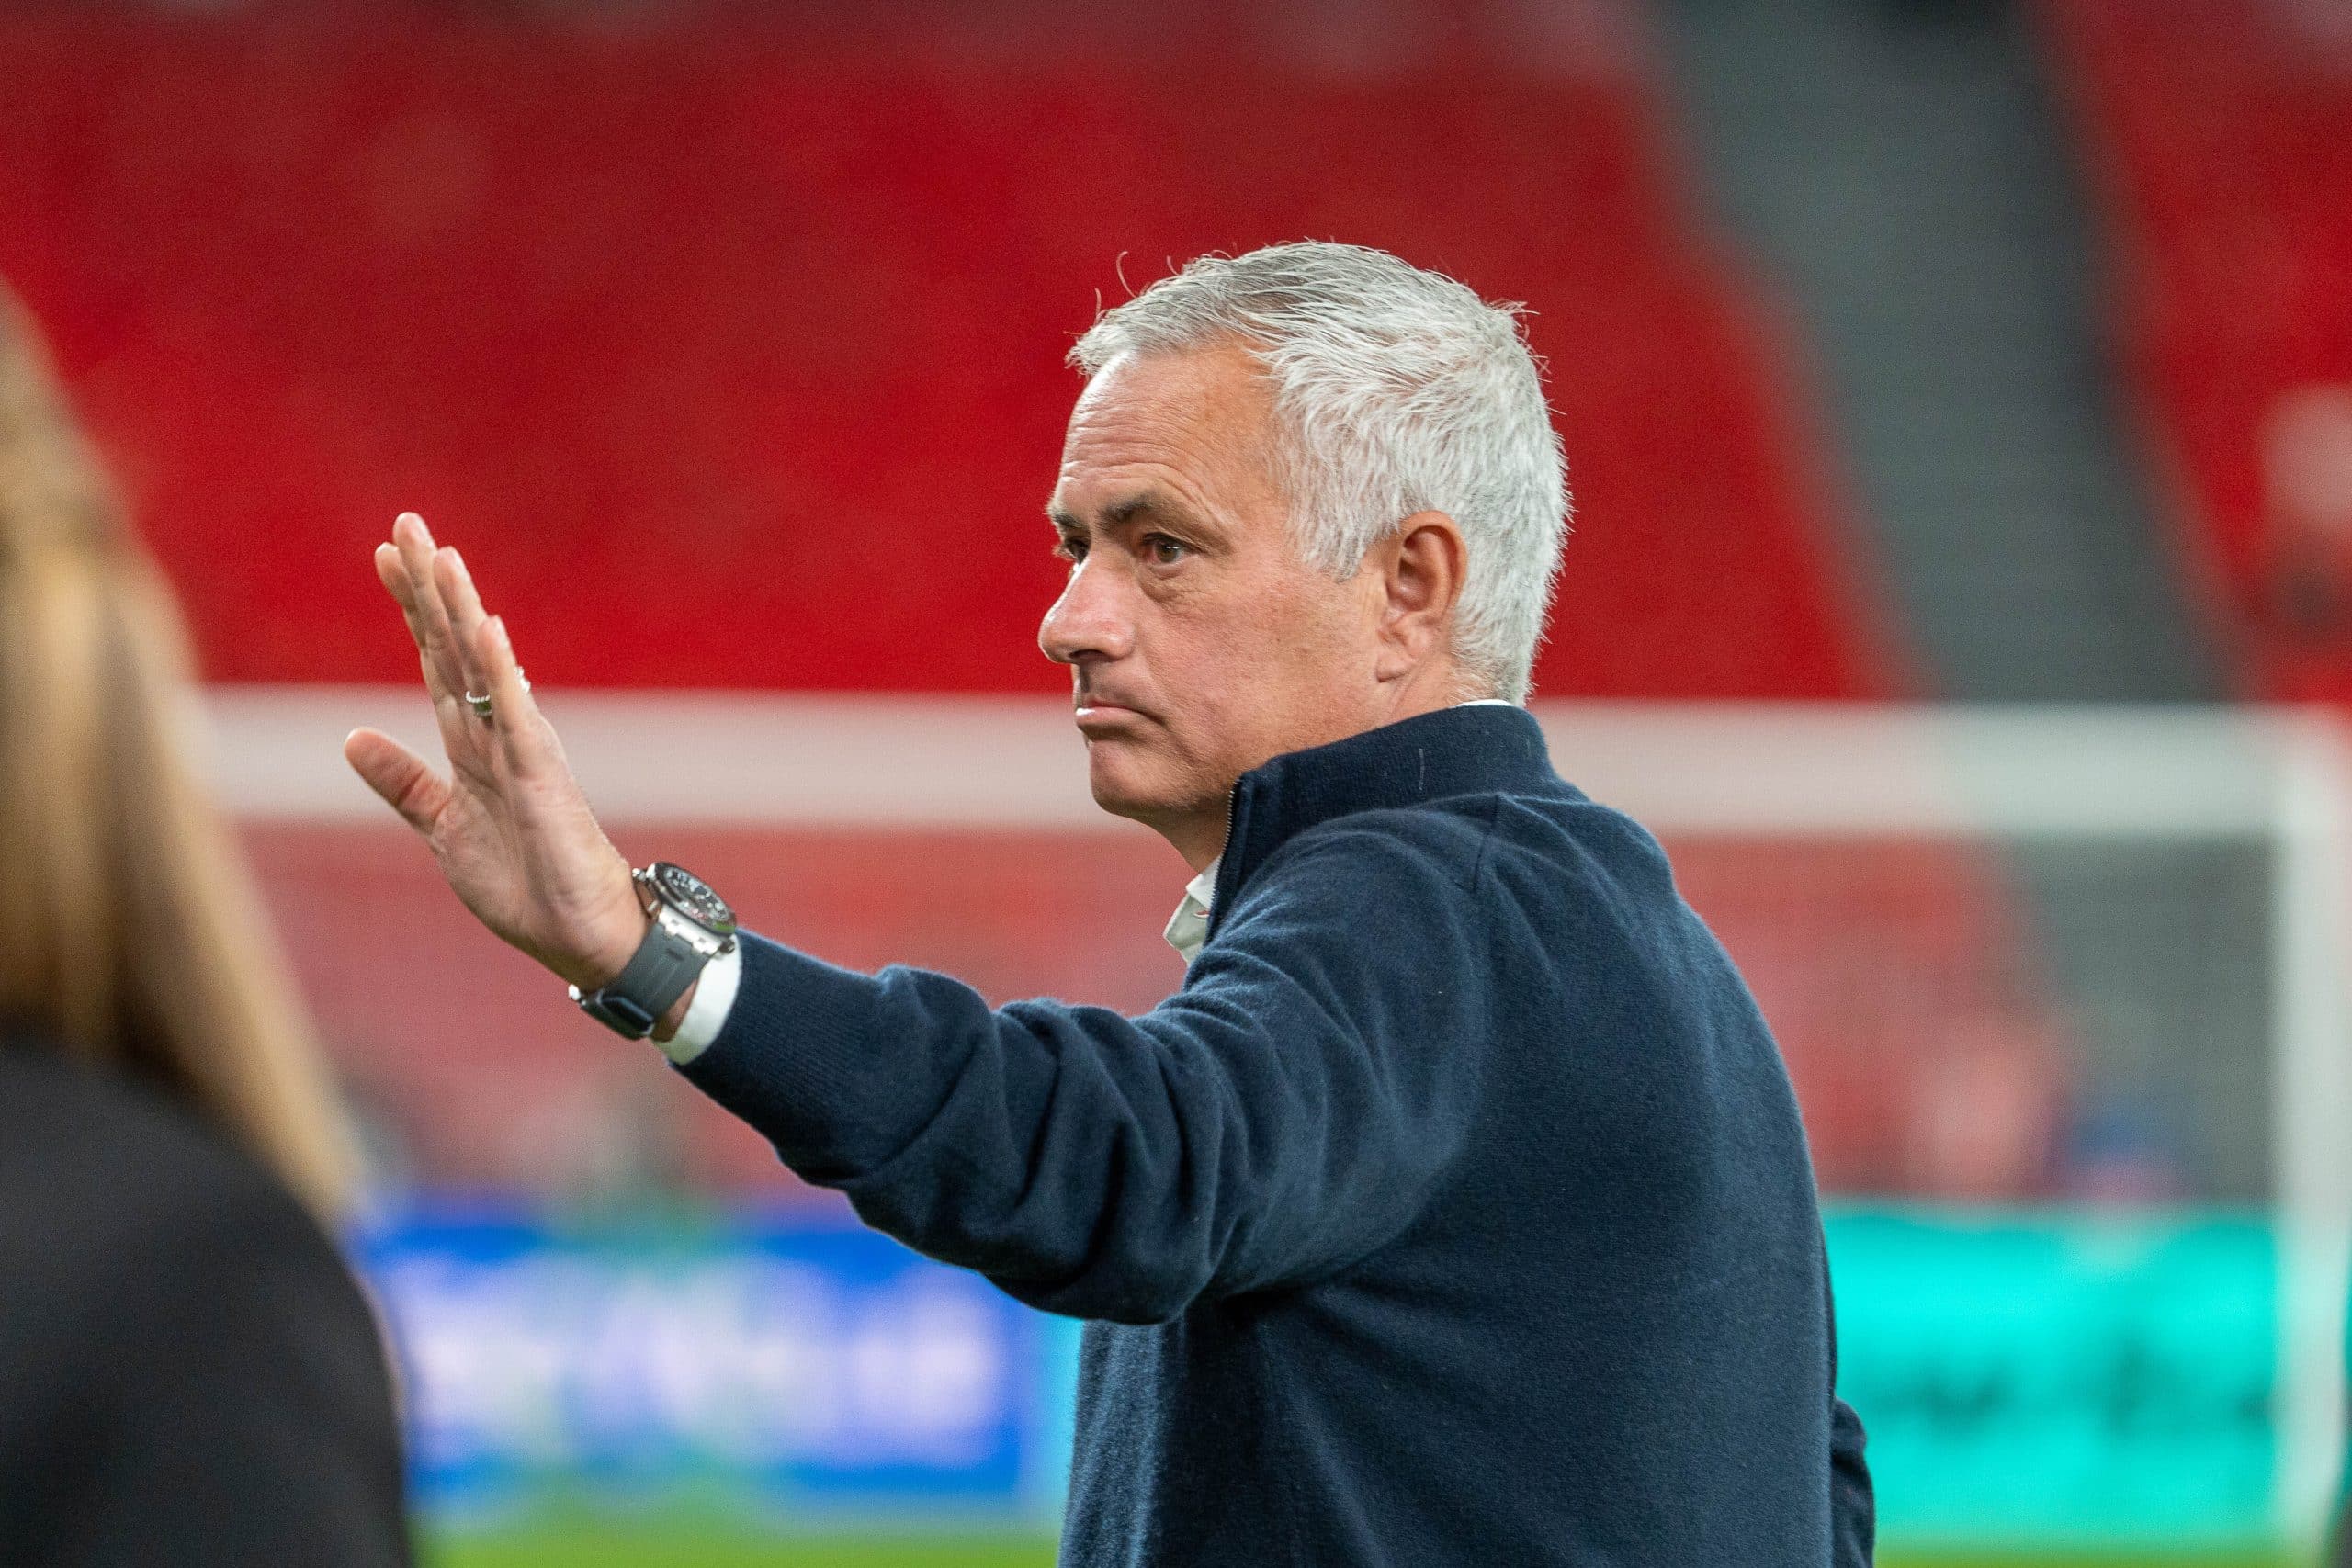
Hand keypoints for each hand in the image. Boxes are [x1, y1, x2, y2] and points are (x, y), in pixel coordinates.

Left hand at [343, 513, 648, 994]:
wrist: (580, 932)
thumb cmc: (524, 882)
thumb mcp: (442, 827)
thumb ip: (403, 781)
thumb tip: (350, 738)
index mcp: (472, 743)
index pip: (436, 658)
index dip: (411, 607)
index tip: (386, 554)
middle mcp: (497, 732)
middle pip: (455, 644)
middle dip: (430, 585)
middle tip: (407, 522)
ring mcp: (521, 748)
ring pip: (484, 666)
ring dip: (461, 609)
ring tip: (442, 555)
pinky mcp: (542, 776)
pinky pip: (516, 715)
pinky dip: (501, 672)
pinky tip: (487, 628)